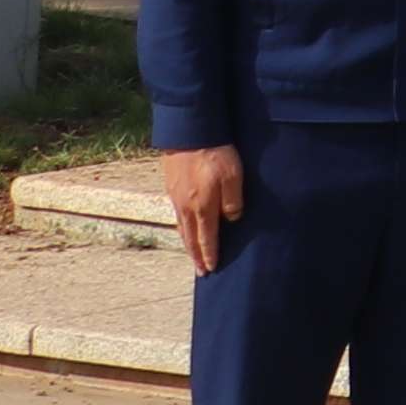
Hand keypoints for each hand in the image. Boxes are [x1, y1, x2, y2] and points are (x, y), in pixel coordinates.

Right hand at [164, 142, 244, 275]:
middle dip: (196, 256)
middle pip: (190, 238)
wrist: (189, 133)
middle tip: (201, 271)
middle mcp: (186, 207)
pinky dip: (182, 228)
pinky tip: (185, 227)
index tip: (210, 269)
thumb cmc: (215, 154)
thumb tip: (232, 220)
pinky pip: (177, 215)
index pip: (206, 238)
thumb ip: (233, 201)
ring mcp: (176, 198)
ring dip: (187, 244)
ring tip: (192, 254)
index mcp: (202, 207)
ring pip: (181, 228)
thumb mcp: (234, 176)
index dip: (209, 255)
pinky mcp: (171, 187)